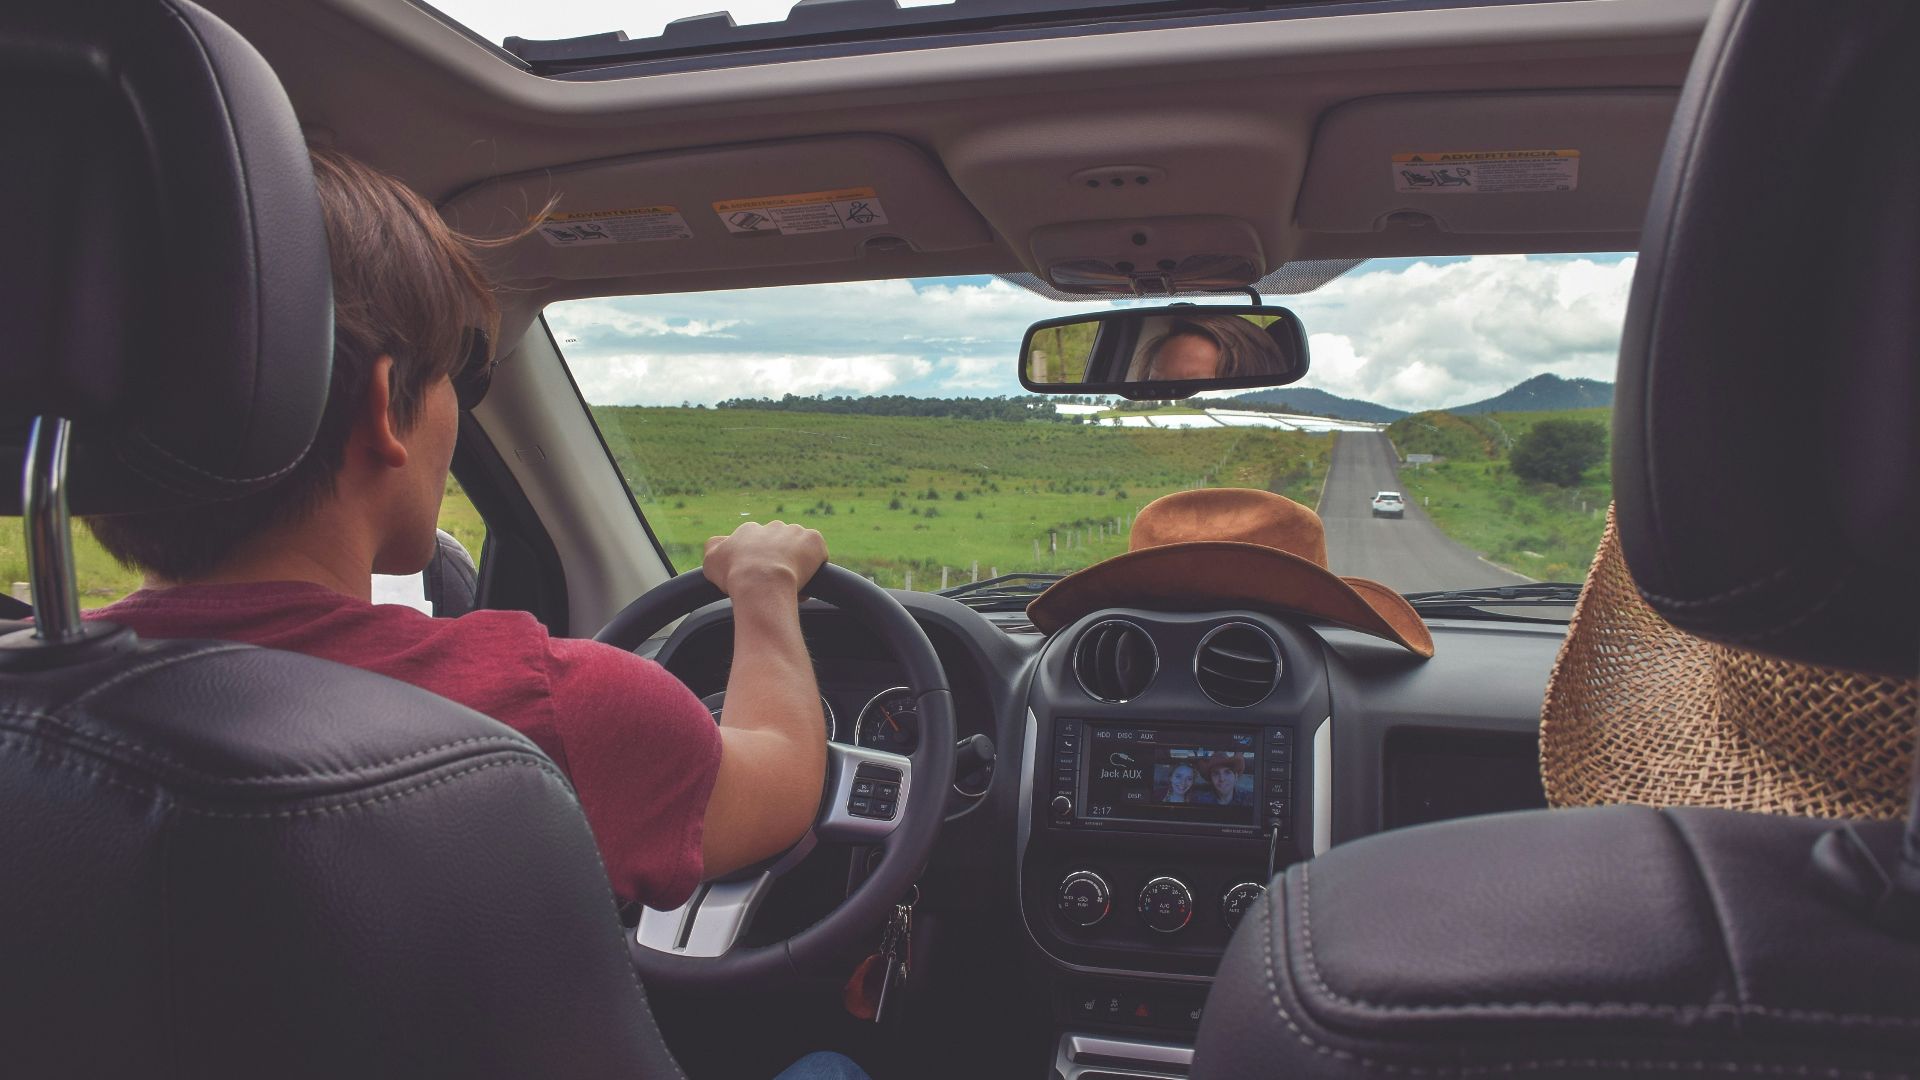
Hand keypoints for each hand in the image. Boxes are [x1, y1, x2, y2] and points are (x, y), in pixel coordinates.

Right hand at [702, 520, 827, 596]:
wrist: (761, 583)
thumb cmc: (735, 576)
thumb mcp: (711, 561)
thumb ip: (713, 548)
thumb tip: (718, 543)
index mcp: (749, 531)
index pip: (755, 544)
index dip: (758, 564)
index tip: (759, 580)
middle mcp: (772, 526)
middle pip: (778, 545)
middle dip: (778, 562)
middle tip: (775, 584)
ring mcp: (795, 532)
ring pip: (799, 549)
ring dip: (797, 565)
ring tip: (791, 587)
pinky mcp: (814, 540)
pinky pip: (818, 553)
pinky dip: (815, 567)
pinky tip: (807, 582)